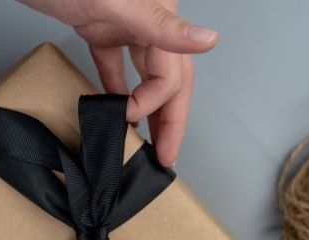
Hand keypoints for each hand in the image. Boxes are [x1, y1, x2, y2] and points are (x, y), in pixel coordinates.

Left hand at [18, 0, 217, 166]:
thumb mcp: (118, 3)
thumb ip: (163, 26)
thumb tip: (207, 40)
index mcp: (158, 13)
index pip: (172, 72)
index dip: (154, 102)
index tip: (129, 117)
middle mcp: (147, 20)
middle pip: (169, 78)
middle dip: (170, 119)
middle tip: (168, 155)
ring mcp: (124, 24)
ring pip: (147, 73)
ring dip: (149, 108)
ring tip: (152, 140)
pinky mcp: (101, 27)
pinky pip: (116, 63)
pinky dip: (118, 87)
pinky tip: (116, 108)